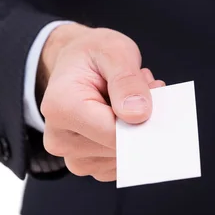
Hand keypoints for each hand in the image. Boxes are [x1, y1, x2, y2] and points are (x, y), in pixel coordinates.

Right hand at [38, 23, 164, 181]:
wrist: (75, 62)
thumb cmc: (91, 53)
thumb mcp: (113, 50)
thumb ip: (127, 81)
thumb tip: (139, 114)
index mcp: (60, 107)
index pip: (113, 133)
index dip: (142, 118)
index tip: (154, 91)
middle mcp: (60, 138)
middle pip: (119, 148)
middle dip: (141, 120)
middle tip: (141, 87)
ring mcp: (72, 156)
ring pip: (124, 158)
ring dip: (137, 130)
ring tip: (129, 97)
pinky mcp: (87, 164)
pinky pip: (121, 164)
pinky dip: (131, 141)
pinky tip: (125, 114)